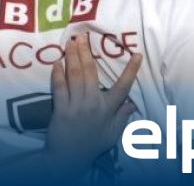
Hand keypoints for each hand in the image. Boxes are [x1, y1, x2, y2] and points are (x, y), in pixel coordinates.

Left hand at [46, 32, 142, 169]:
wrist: (69, 158)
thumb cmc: (92, 145)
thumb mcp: (112, 134)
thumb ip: (122, 117)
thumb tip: (133, 103)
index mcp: (109, 109)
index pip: (123, 86)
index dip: (130, 70)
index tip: (137, 54)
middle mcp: (93, 103)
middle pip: (91, 72)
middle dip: (87, 52)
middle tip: (83, 36)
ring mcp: (76, 105)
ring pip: (75, 75)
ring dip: (72, 57)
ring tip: (71, 42)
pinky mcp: (61, 109)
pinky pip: (59, 88)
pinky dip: (58, 74)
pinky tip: (57, 63)